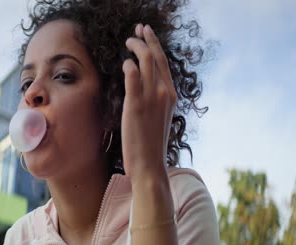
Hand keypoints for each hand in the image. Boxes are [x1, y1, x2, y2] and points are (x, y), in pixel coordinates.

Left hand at [121, 24, 177, 183]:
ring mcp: (152, 98)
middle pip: (156, 56)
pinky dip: (129, 65)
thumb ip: (154, 100)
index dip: (155, 45)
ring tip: (127, 41)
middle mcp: (165, 93)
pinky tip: (124, 63)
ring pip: (146, 61)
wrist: (149, 164)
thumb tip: (142, 87)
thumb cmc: (151, 144)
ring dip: (136, 47)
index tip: (147, 34)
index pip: (163, 63)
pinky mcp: (137, 105)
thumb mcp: (157, 117)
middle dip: (147, 38)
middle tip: (138, 29)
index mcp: (171, 95)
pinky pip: (133, 75)